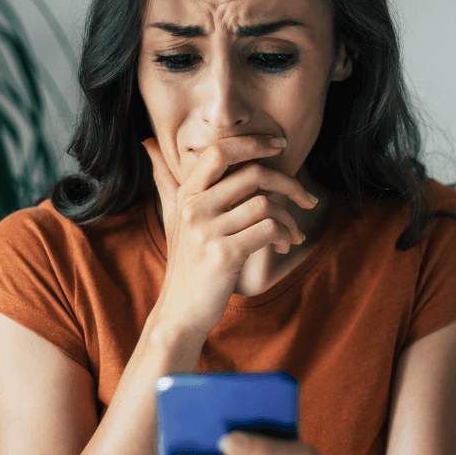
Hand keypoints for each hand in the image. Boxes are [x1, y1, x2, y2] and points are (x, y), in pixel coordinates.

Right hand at [141, 135, 318, 338]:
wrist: (180, 311)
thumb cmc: (185, 263)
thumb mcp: (172, 218)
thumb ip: (166, 180)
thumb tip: (149, 142)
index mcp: (187, 194)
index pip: (221, 151)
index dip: (254, 143)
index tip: (280, 147)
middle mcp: (194, 208)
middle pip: (253, 174)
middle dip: (290, 183)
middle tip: (306, 198)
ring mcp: (208, 231)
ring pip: (266, 204)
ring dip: (289, 219)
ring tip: (292, 234)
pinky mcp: (223, 255)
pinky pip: (268, 230)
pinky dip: (284, 236)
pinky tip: (282, 246)